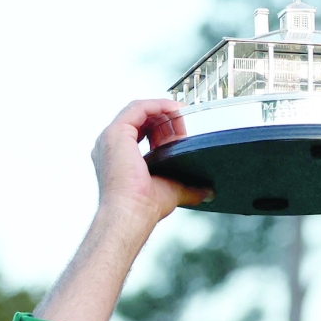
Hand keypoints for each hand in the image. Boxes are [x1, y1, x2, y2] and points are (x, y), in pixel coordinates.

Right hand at [34, 99, 211, 320]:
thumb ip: (189, 189)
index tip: (181, 132)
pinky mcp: (116, 132)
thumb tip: (209, 193)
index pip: (142, 133)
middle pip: (141, 121)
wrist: (131, 214)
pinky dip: (157, 105)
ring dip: (162, 110)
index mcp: (120, 158)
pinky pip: (138, 108)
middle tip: (184, 122)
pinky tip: (174, 108)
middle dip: (165, 120)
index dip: (163, 130)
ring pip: (139, 112)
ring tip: (181, 112)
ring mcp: (111, 138)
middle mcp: (111, 146)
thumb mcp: (172, 192)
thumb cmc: (144, 209)